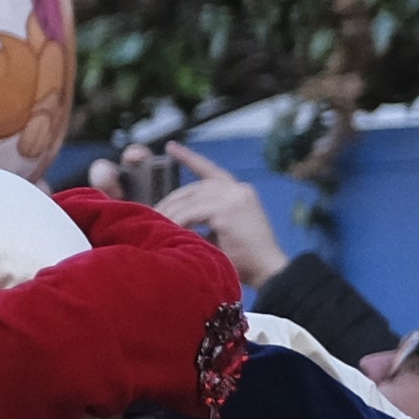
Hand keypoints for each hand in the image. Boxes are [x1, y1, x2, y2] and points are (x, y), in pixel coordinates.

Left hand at [148, 154, 287, 291]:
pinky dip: (177, 223)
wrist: (268, 271)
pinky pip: (191, 213)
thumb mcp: (222, 230)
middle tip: (150, 215)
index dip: (189, 158)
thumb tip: (171, 216)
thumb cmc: (244, 257)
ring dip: (170, 215)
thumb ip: (204, 217)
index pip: (209, 170)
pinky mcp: (228, 210)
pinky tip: (170, 233)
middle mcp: (238, 189)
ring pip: (188, 201)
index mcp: (239, 192)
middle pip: (192, 189)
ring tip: (157, 228)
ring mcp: (234, 197)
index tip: (171, 147)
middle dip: (169, 202)